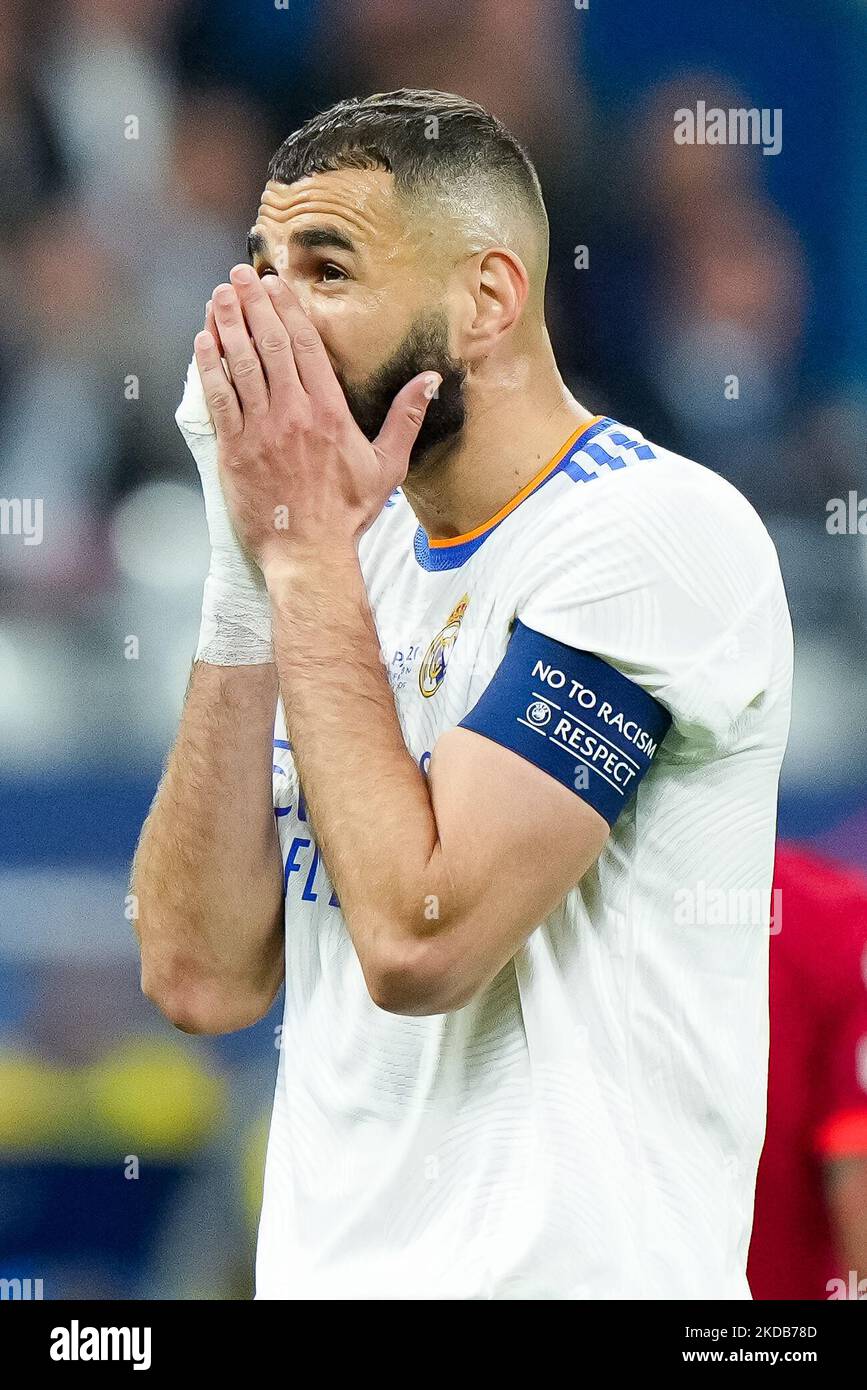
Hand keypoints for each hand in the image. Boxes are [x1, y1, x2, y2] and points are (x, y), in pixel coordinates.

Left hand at [193, 265, 440, 577]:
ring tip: (218, 296)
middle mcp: (293, 413)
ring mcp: (260, 430)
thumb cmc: (347, 513)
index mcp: (329, 412)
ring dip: (227, 325)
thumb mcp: (387, 466)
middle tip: (238, 276)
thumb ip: (405, 418)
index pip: (304, 346)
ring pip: (240, 364)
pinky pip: (218, 397)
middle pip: (269, 344)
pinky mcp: (234, 449)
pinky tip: (203, 340)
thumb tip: (430, 380)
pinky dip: (209, 365)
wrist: (308, 552)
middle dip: (252, 305)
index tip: (273, 283)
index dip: (287, 309)